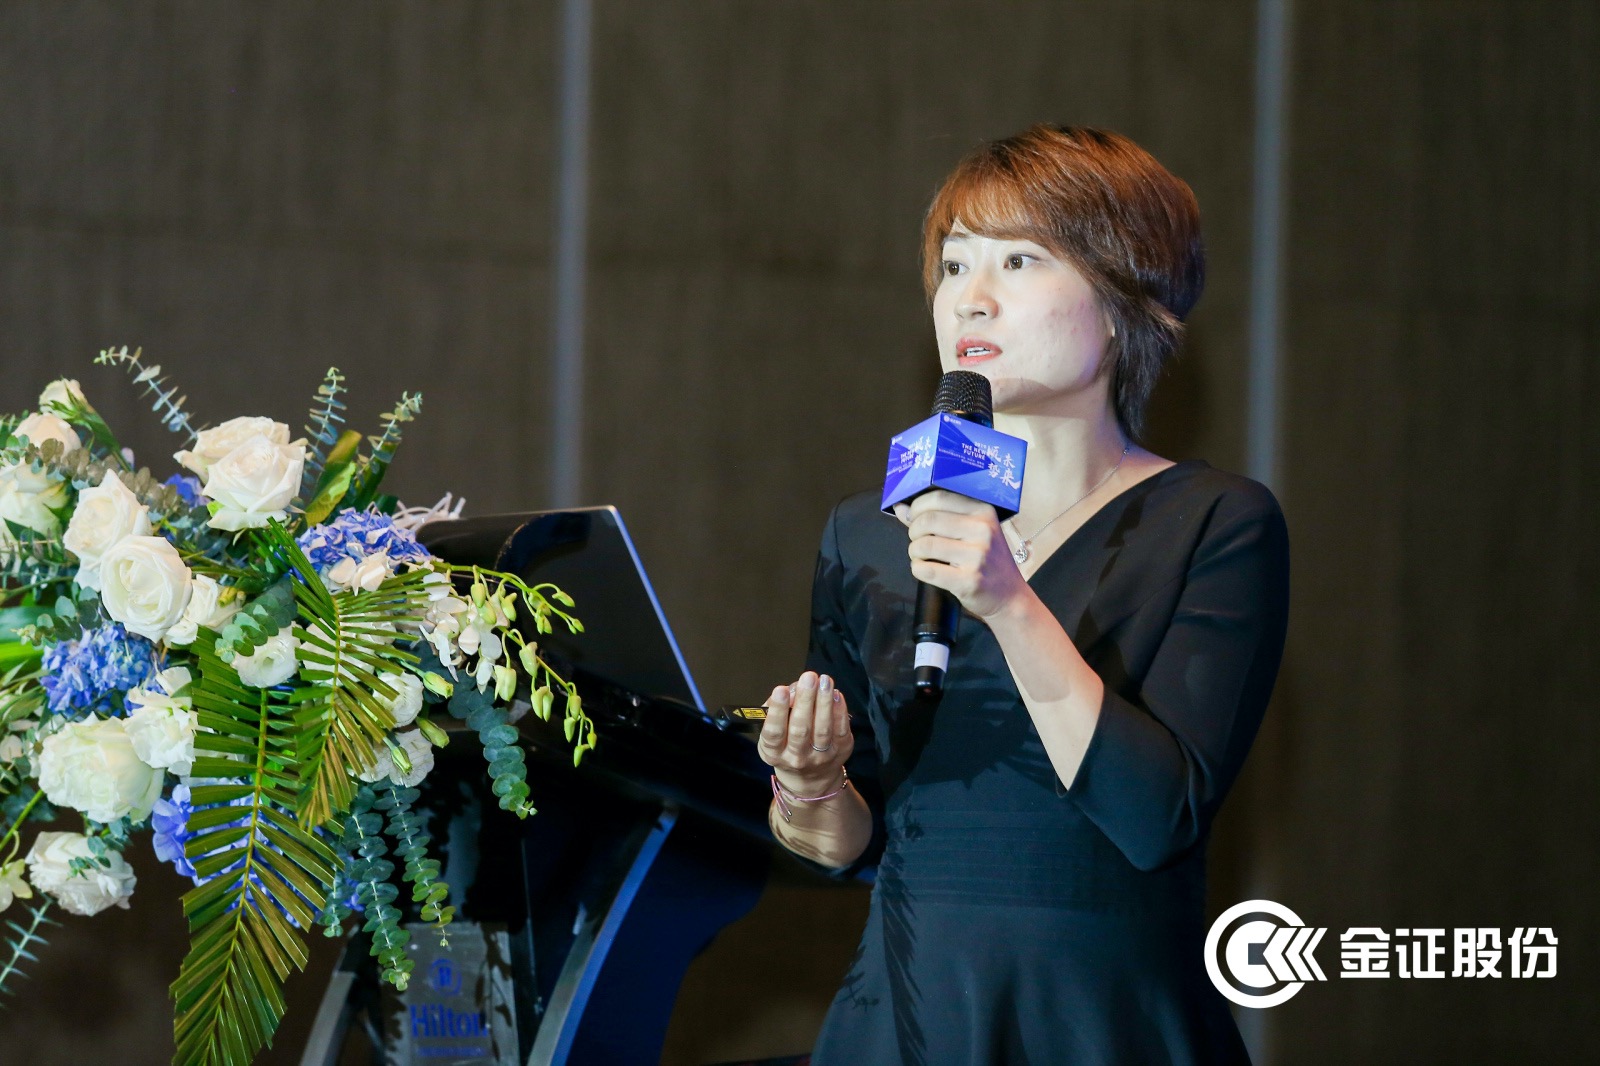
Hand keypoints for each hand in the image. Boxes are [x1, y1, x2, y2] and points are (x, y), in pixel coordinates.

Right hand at [756, 671, 853, 794]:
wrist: (810, 778)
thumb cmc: (786, 745)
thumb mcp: (772, 733)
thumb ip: (777, 710)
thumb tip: (793, 690)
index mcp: (774, 752)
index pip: (774, 733)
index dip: (777, 711)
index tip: (781, 690)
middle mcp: (797, 758)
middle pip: (801, 729)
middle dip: (805, 701)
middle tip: (808, 678)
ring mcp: (821, 756)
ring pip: (823, 729)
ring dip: (824, 702)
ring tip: (824, 681)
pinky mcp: (841, 751)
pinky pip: (841, 729)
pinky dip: (839, 710)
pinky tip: (836, 694)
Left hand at [894, 489, 1028, 620]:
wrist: (1009, 596)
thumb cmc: (986, 560)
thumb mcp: (971, 531)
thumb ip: (937, 516)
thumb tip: (900, 507)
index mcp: (984, 511)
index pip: (939, 498)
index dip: (917, 507)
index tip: (913, 517)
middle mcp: (983, 530)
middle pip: (928, 520)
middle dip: (913, 530)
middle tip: (918, 540)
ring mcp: (977, 556)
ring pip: (924, 545)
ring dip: (914, 551)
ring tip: (921, 556)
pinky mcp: (969, 580)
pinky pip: (926, 570)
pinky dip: (917, 569)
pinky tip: (925, 570)